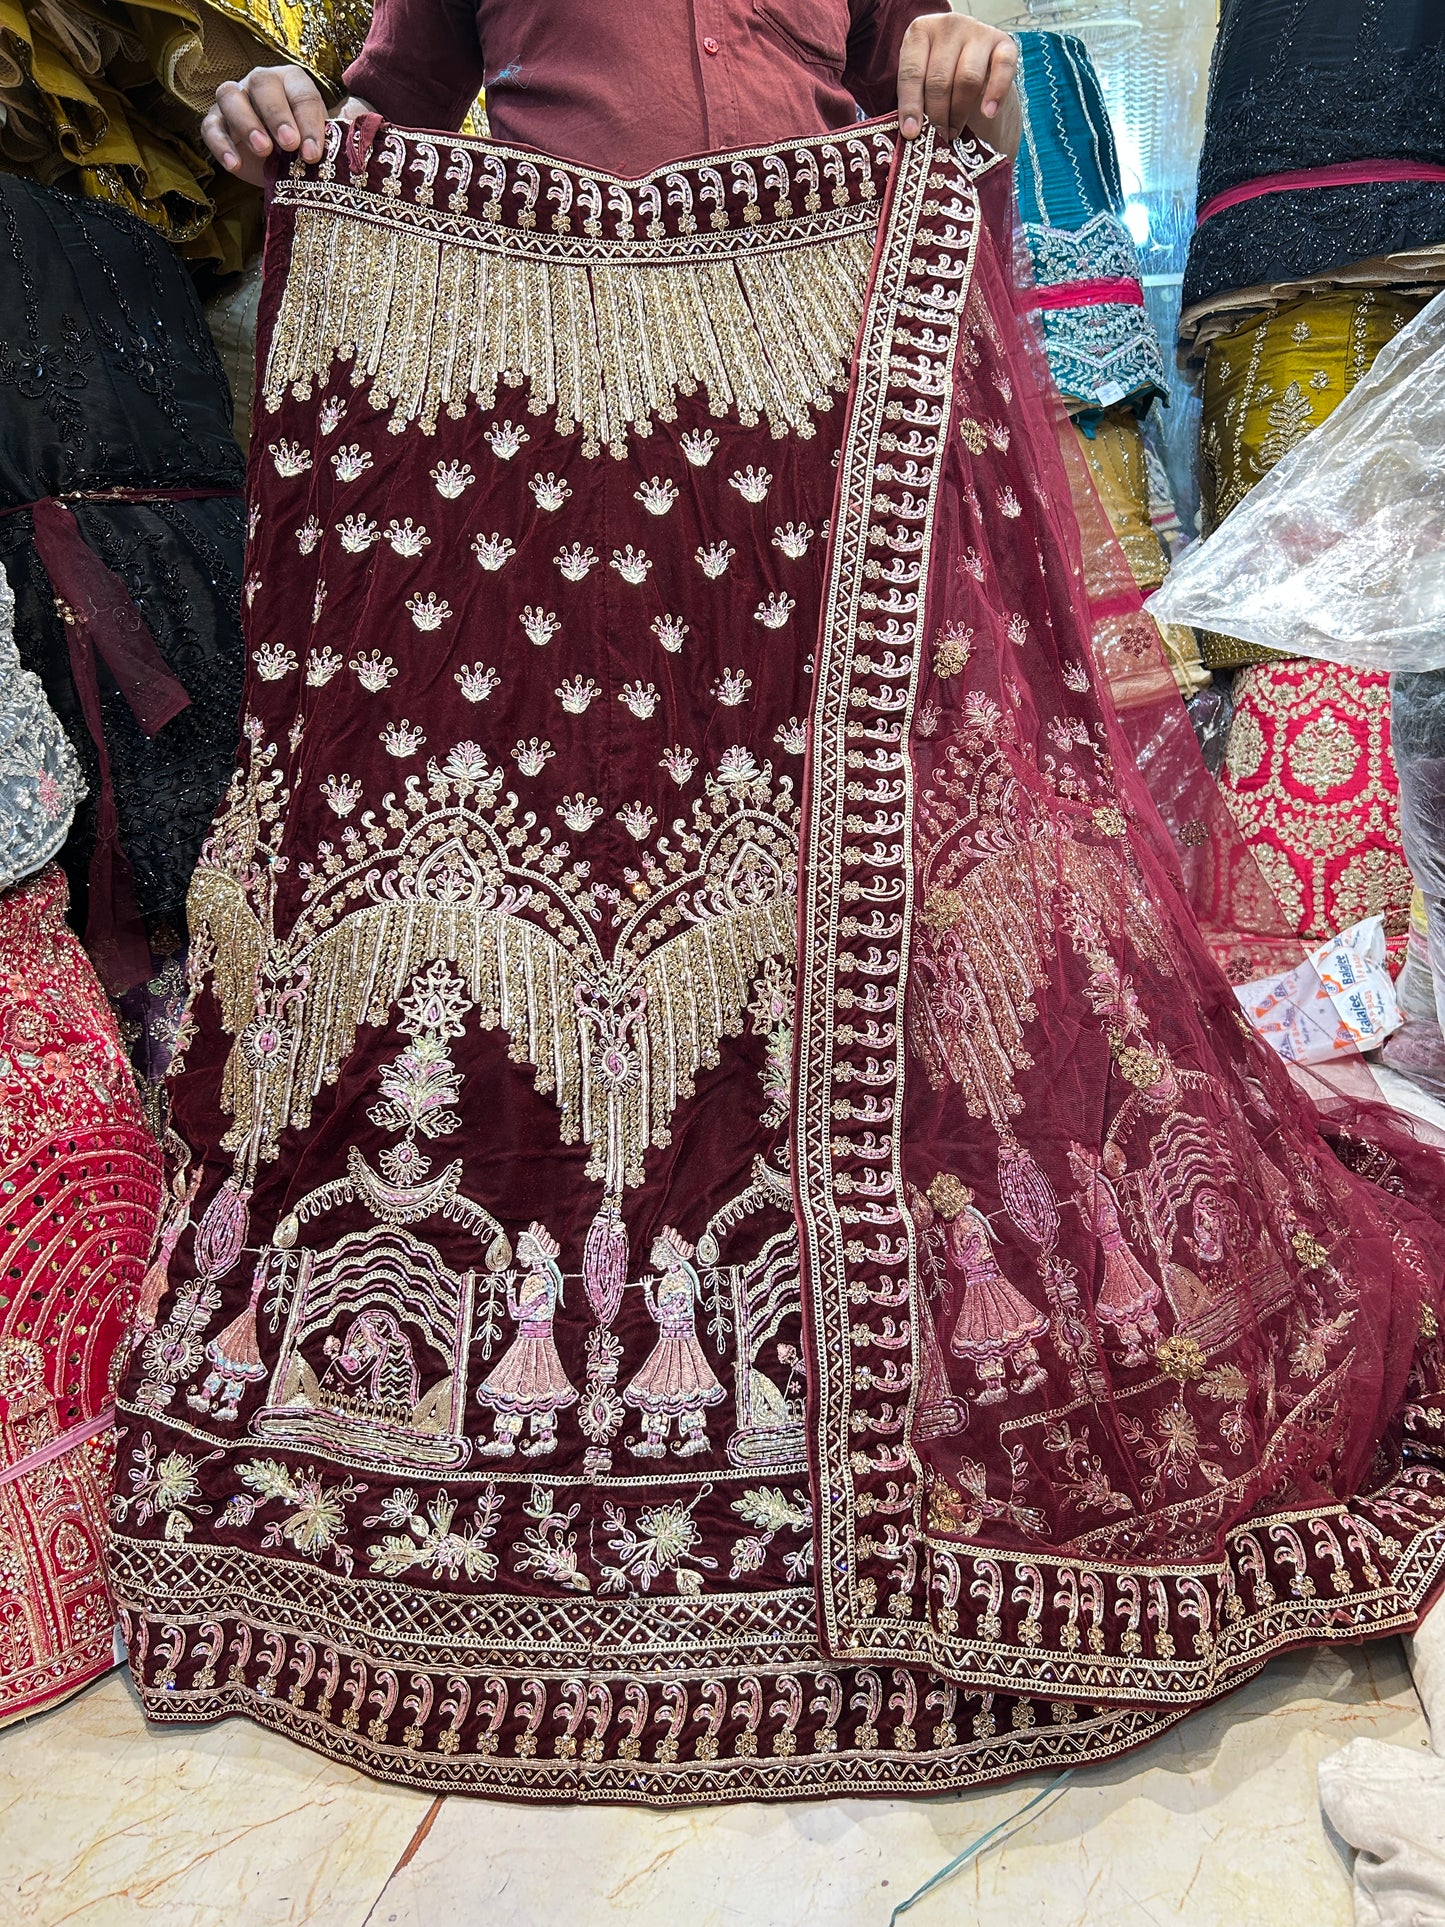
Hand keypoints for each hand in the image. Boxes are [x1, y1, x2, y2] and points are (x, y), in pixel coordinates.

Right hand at [201, 65, 374, 188]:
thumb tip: (371, 126)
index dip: (307, 120)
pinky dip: (220, 144)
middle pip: (263, 84)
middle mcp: (261, 84)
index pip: (300, 92)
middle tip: (289, 145)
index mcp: (293, 82)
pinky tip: (235, 165)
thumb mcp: (334, 141)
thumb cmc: (312, 150)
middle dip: (277, 114)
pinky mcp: (217, 124)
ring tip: (263, 150)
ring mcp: (236, 102)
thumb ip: (350, 128)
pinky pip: (210, 126)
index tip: (315, 152)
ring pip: (230, 96)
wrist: (288, 171)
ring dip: (246, 121)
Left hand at [896, 13, 1017, 143]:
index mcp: (921, 32)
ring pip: (968, 79)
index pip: (912, 71)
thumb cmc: (939, 80)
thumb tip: (911, 132)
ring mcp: (978, 31)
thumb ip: (915, 100)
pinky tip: (988, 113)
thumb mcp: (920, 84)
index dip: (911, 106)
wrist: (976, 69)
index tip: (912, 133)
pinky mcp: (1005, 43)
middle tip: (938, 138)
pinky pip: (1003, 68)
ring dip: (959, 112)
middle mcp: (949, 25)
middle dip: (937, 116)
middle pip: (940, 79)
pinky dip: (996, 93)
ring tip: (954, 132)